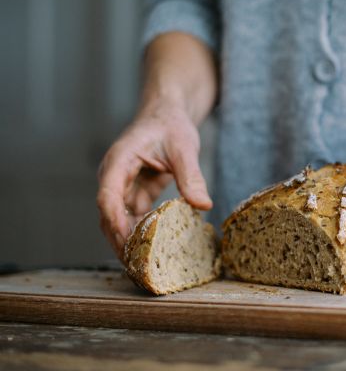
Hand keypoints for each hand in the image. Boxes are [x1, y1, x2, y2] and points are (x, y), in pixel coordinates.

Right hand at [96, 104, 211, 260]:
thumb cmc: (172, 125)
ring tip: (144, 266)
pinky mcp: (135, 193)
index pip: (108, 196)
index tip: (127, 241)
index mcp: (119, 161)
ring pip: (119, 220)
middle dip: (119, 240)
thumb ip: (190, 175)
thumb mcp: (184, 147)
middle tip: (137, 266)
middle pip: (109, 214)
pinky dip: (141, 233)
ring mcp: (122, 186)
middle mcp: (114, 176)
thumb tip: (203, 205)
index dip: (115, 221)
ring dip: (129, 241)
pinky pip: (134, 217)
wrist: (168, 113)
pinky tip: (154, 249)